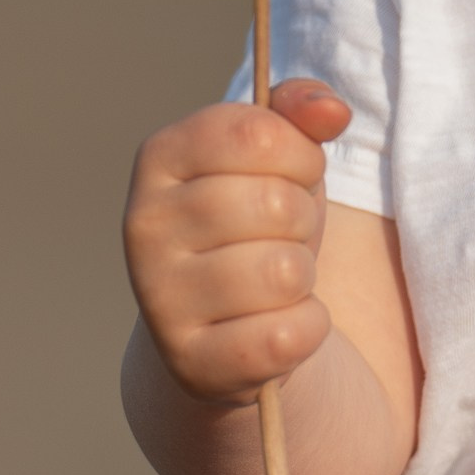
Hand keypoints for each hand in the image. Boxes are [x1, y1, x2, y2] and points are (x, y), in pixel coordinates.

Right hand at [122, 78, 351, 401]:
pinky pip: (289, 335)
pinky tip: (276, 326)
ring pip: (284, 273)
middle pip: (277, 205)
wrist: (221, 328)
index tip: (291, 175)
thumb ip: (299, 113)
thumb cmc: (256, 227)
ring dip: (302, 279)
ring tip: (274, 283)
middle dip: (303, 223)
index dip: (299, 156)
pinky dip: (305, 329)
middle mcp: (144, 225)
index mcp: (159, 157)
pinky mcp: (192, 363)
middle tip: (280, 239)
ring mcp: (161, 298)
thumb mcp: (278, 160)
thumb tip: (331, 110)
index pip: (258, 133)